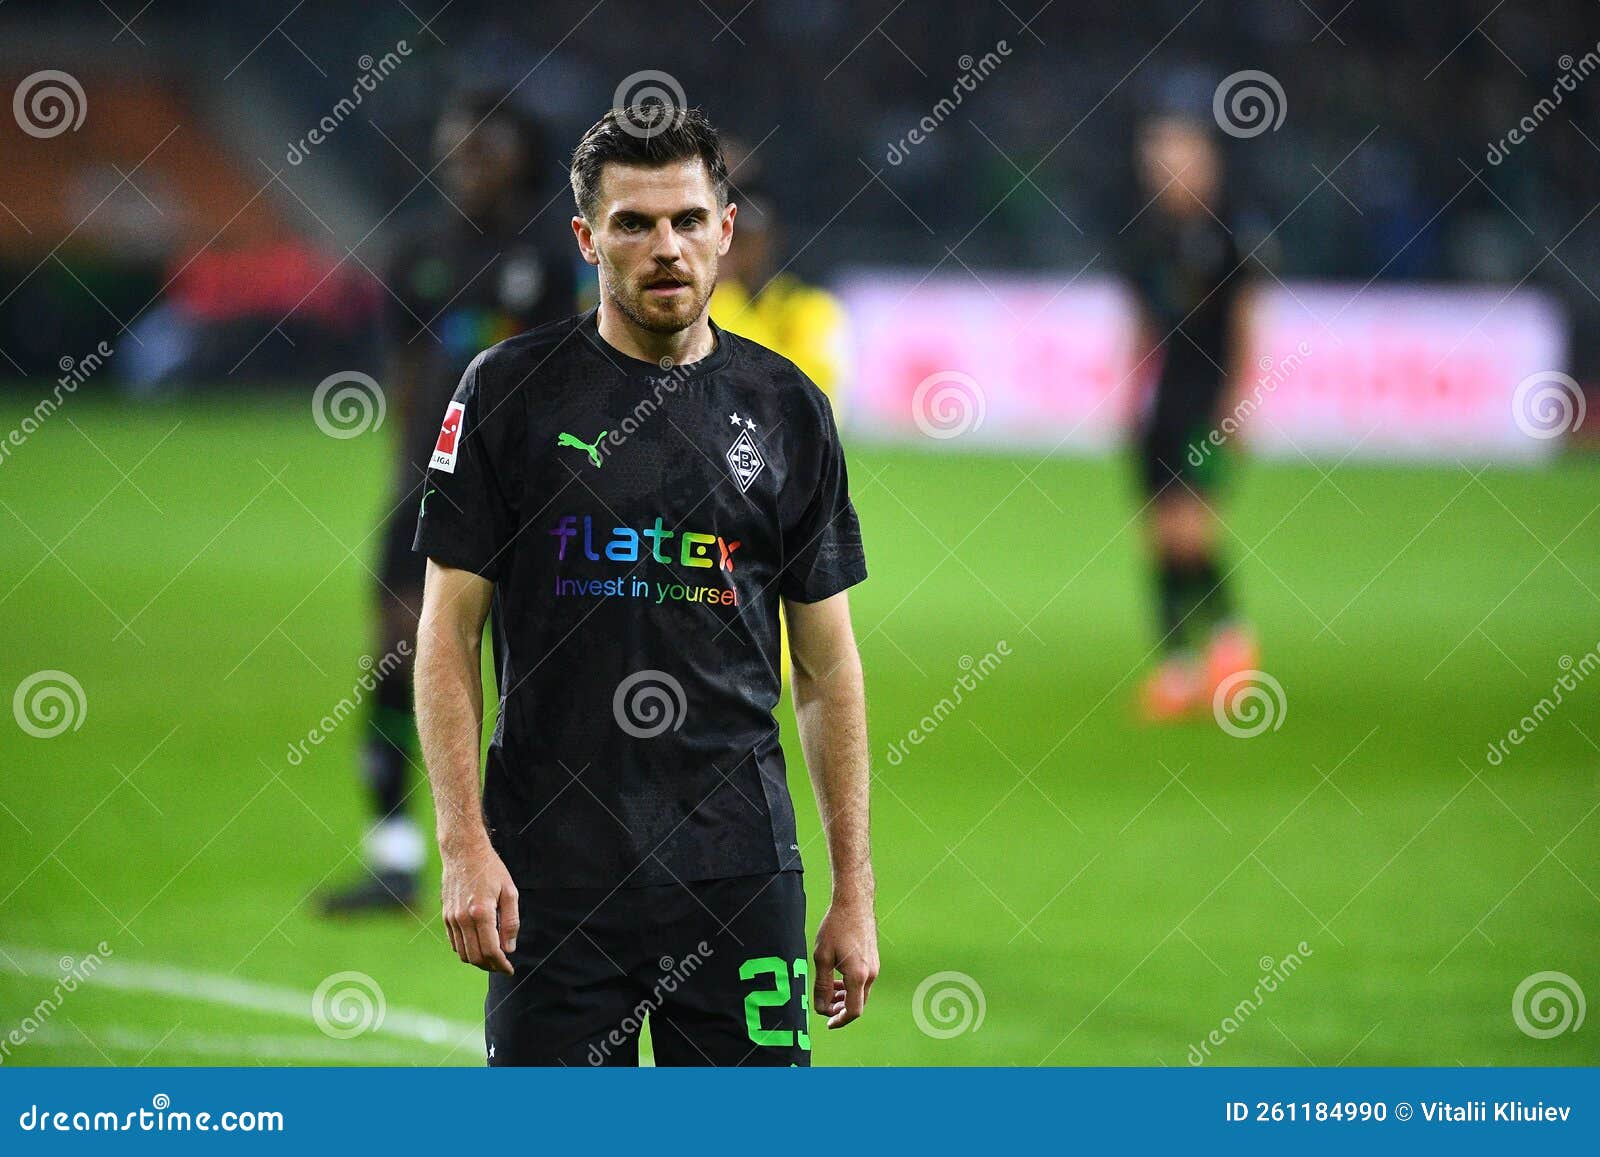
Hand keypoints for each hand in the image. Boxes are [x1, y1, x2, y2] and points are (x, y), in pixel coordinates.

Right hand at [440, 838, 518, 974]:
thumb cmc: (491, 870)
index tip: (509, 969)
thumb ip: (510, 922)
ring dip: (478, 961)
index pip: (490, 950)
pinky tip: (478, 947)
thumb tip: (508, 948)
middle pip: (475, 956)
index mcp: (481, 912)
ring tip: (492, 960)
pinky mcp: (445, 916)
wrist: (463, 852)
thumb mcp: (509, 892)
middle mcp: (463, 918)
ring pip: (463, 953)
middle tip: (502, 967)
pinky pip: (454, 943)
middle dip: (490, 966)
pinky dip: (466, 951)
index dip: (501, 964)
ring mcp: (451, 918)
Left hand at [812, 898, 878, 1028]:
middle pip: (858, 1004)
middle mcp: (871, 974)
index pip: (853, 1011)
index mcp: (858, 976)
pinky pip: (863, 981)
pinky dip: (851, 986)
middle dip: (841, 1009)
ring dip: (845, 997)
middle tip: (825, 1006)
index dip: (840, 1021)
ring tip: (830, 990)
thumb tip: (822, 1008)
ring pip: (861, 993)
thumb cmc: (836, 928)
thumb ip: (822, 985)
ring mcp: (874, 967)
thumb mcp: (822, 957)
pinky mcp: (874, 960)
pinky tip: (838, 977)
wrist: (854, 904)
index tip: (828, 1024)